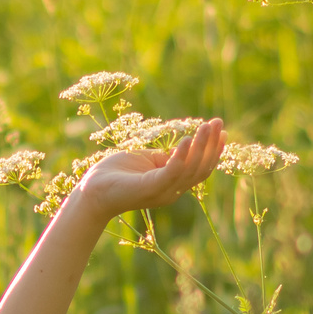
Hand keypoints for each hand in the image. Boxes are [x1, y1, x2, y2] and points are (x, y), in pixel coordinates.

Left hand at [74, 117, 223, 217]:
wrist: (90, 192)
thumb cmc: (115, 174)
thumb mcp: (147, 162)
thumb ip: (165, 158)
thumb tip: (182, 148)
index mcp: (172, 185)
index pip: (200, 170)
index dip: (213, 151)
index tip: (222, 131)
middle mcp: (171, 192)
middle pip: (201, 169)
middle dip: (212, 145)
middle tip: (218, 122)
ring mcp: (161, 192)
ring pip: (190, 169)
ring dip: (202, 146)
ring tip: (206, 126)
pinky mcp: (149, 188)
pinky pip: (172, 172)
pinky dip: (182, 156)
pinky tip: (188, 138)